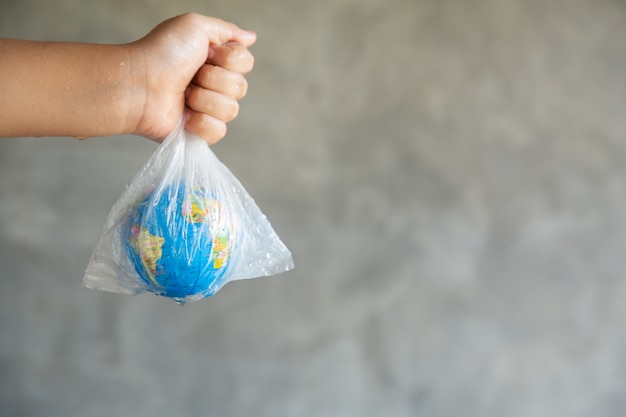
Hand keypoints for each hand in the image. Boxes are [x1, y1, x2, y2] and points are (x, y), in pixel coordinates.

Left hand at [128, 13, 255, 143]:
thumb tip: (250, 37)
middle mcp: (214, 85)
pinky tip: (184, 115)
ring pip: (231, 110)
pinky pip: (219, 131)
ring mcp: (208, 110)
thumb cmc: (161, 53)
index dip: (229, 59)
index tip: (206, 54)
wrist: (139, 84)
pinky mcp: (200, 132)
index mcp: (216, 61)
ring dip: (204, 99)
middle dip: (214, 79)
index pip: (246, 63)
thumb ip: (227, 30)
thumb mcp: (195, 26)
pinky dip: (201, 122)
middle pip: (241, 87)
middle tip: (190, 76)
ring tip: (183, 95)